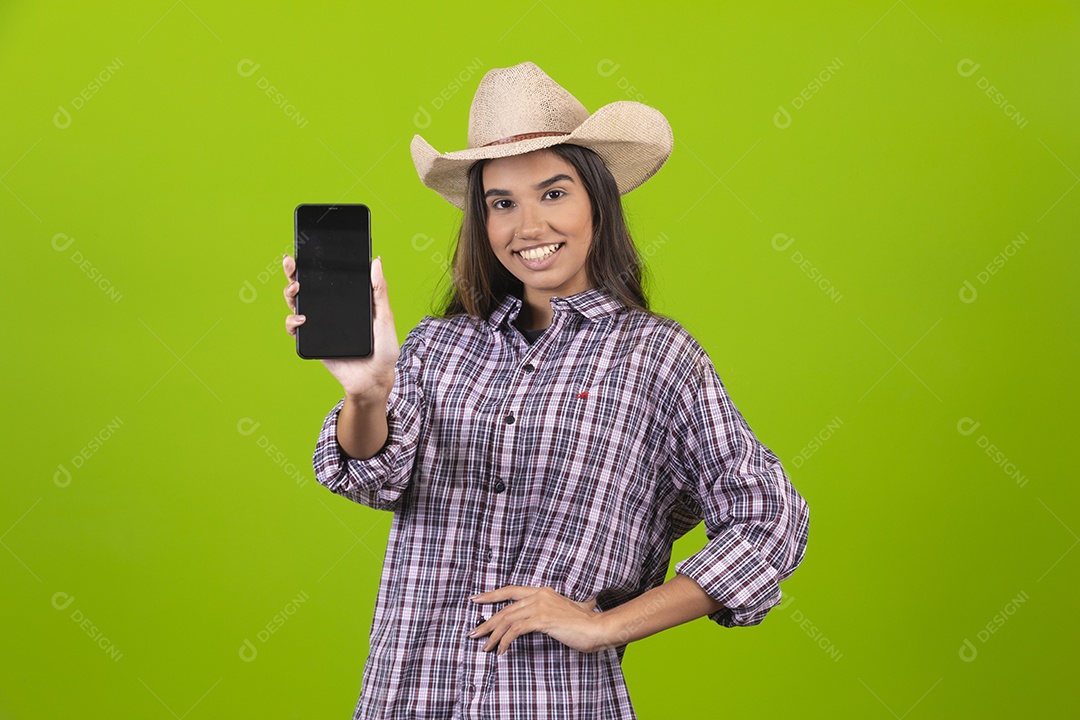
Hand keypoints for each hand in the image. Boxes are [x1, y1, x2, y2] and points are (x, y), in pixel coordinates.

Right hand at [283, 253, 399, 399]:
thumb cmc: (384, 349)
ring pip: (296, 304)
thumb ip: (379, 290)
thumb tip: (376, 261)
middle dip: (294, 272)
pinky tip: (302, 320)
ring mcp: (320, 325)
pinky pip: (295, 330)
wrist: (375, 379)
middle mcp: (330, 310)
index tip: (307, 249)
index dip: (316, 263)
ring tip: (296, 289)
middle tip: (291, 263)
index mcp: (347, 300)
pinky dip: (292, 322)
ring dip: (290, 293)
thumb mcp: (385, 316)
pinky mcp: (313, 341)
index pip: (328, 278)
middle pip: (307, 287)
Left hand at [467, 586, 607, 655]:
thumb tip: (553, 614)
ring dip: (493, 636)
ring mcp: (540, 606)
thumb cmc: (585, 623)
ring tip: (485, 647)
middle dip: (487, 622)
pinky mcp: (542, 619)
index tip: (476, 599)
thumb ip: (558, 608)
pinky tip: (501, 651)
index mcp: (542, 591)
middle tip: (473, 634)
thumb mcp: (567, 610)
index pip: (510, 591)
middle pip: (505, 608)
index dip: (491, 595)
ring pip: (507, 619)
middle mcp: (539, 595)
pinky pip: (516, 630)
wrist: (598, 628)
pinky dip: (505, 641)